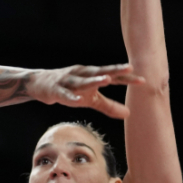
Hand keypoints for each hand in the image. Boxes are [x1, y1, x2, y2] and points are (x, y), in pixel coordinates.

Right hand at [26, 64, 143, 118]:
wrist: (40, 84)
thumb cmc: (69, 90)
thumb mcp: (90, 99)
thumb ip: (109, 106)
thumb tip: (129, 114)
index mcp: (92, 76)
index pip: (113, 77)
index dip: (127, 78)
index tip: (143, 80)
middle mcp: (82, 74)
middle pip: (101, 72)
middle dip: (115, 70)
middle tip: (129, 67)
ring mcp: (69, 81)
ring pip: (83, 80)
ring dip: (95, 80)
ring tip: (107, 80)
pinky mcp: (57, 90)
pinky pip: (65, 94)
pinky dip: (71, 96)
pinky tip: (78, 99)